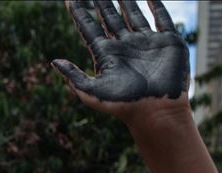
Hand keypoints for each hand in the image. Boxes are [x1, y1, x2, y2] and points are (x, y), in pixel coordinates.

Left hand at [53, 0, 189, 123]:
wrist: (157, 113)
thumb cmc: (124, 107)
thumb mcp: (92, 93)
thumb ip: (73, 77)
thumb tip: (53, 62)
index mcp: (106, 54)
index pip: (89, 27)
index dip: (80, 12)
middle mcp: (125, 46)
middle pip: (109, 17)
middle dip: (102, 2)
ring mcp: (146, 42)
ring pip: (133, 15)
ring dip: (126, 0)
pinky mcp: (168, 42)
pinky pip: (162, 18)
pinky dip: (157, 5)